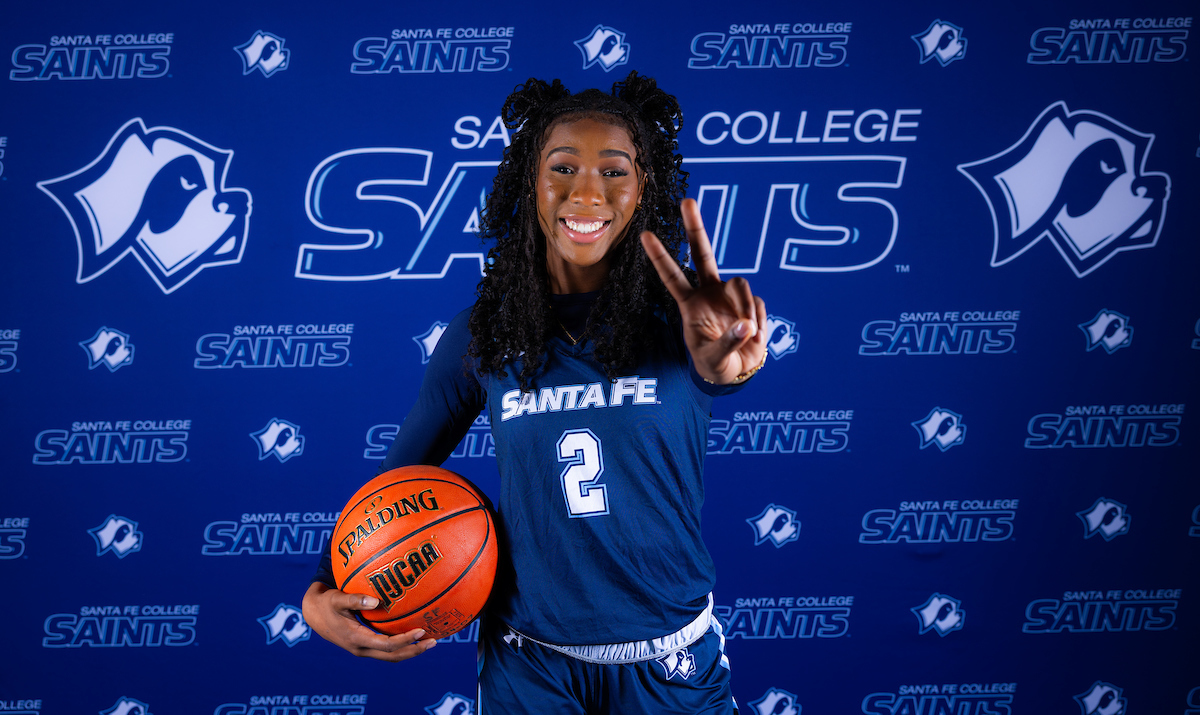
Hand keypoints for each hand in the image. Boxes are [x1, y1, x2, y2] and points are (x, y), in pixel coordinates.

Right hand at [302, 581, 437, 660]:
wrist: (314, 614)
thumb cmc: (327, 602)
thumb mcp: (336, 598)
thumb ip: (354, 599)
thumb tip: (376, 600)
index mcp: (355, 638)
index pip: (385, 645)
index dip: (404, 640)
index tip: (421, 631)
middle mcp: (361, 648)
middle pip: (392, 656)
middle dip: (414, 650)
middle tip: (434, 641)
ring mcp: (363, 649)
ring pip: (390, 656)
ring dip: (410, 651)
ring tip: (430, 641)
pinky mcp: (365, 645)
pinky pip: (386, 650)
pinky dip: (401, 646)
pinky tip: (413, 635)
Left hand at [641, 198, 767, 384]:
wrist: (736, 371)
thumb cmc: (715, 364)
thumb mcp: (714, 359)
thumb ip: (727, 342)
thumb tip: (746, 325)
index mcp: (690, 304)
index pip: (671, 276)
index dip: (659, 256)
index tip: (644, 234)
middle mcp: (708, 292)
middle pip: (702, 252)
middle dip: (695, 226)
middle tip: (686, 201)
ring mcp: (729, 295)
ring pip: (740, 283)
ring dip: (745, 307)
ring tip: (746, 333)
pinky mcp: (750, 302)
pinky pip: (757, 303)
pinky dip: (758, 321)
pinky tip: (753, 337)